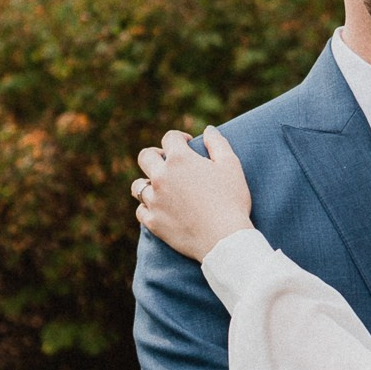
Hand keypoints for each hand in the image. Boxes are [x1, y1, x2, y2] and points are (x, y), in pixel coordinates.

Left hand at [134, 127, 253, 261]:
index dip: (179, 138)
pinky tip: (160, 208)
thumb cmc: (232, 201)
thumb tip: (208, 130)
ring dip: (149, 183)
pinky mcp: (153, 222)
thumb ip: (218, 144)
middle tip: (169, 163)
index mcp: (180, 160)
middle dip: (156, 155)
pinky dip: (148, 207)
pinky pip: (141, 210)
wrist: (225, 240)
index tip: (188, 144)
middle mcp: (161, 177)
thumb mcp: (231, 166)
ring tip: (162, 188)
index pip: (170, 138)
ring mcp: (154, 201)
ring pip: (138, 185)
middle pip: (145, 157)